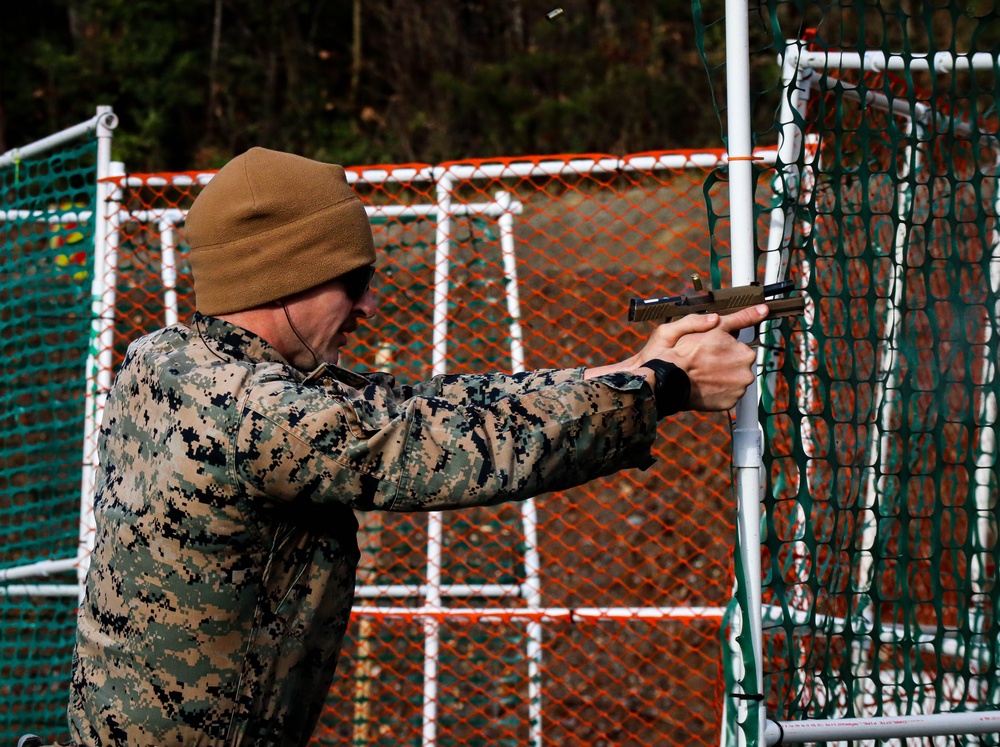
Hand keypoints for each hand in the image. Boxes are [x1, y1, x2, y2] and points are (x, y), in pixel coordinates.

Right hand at [638, 305, 767, 410]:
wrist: (668, 379)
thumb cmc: (687, 351)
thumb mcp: (714, 327)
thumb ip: (740, 318)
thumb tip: (762, 310)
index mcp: (745, 353)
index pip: (740, 349)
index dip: (724, 349)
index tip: (712, 352)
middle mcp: (747, 372)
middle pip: (739, 366)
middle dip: (726, 363)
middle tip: (705, 361)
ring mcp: (738, 390)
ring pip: (734, 381)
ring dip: (723, 377)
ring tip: (704, 374)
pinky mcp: (729, 403)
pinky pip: (727, 395)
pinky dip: (718, 391)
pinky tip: (705, 385)